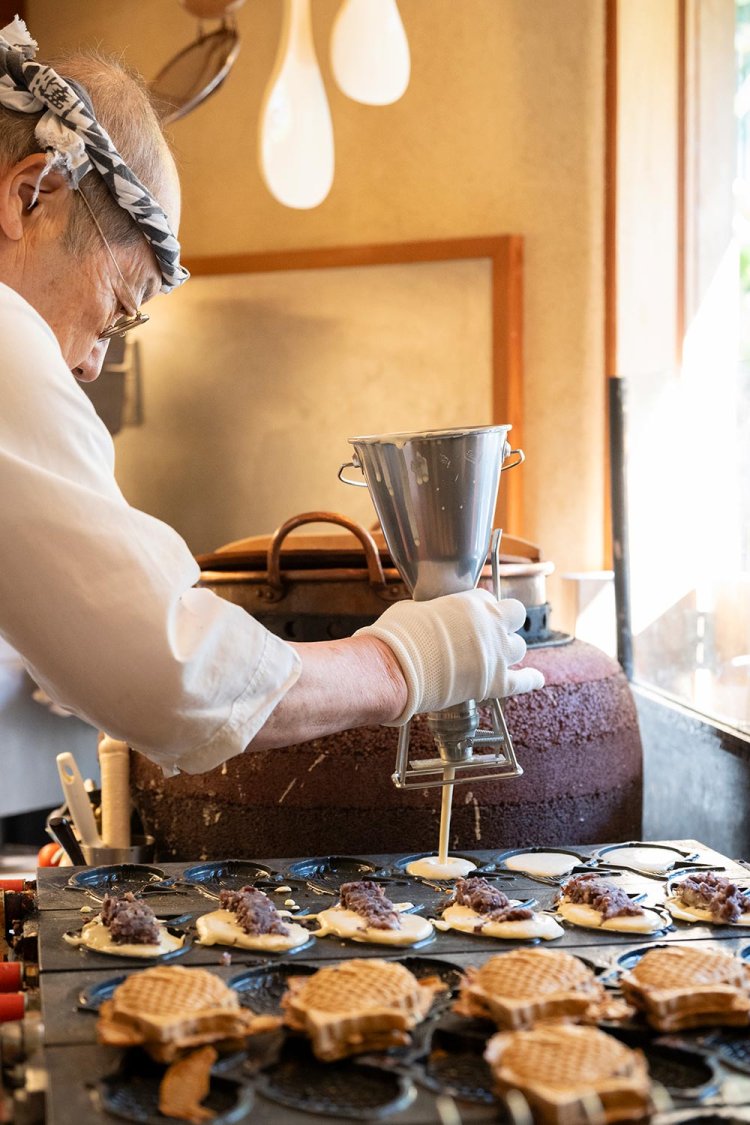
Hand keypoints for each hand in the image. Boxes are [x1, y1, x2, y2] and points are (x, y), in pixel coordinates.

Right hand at [356, 588, 543, 724]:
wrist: (398, 668)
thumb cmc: (400, 635)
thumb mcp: (415, 608)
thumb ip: (432, 610)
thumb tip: (428, 615)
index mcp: (472, 603)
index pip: (488, 599)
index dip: (481, 610)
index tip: (472, 618)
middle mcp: (491, 624)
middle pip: (516, 617)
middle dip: (506, 623)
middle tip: (491, 633)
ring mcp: (497, 654)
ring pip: (519, 648)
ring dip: (509, 651)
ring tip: (497, 657)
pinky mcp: (496, 683)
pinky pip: (523, 681)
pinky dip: (531, 679)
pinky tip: (537, 678)